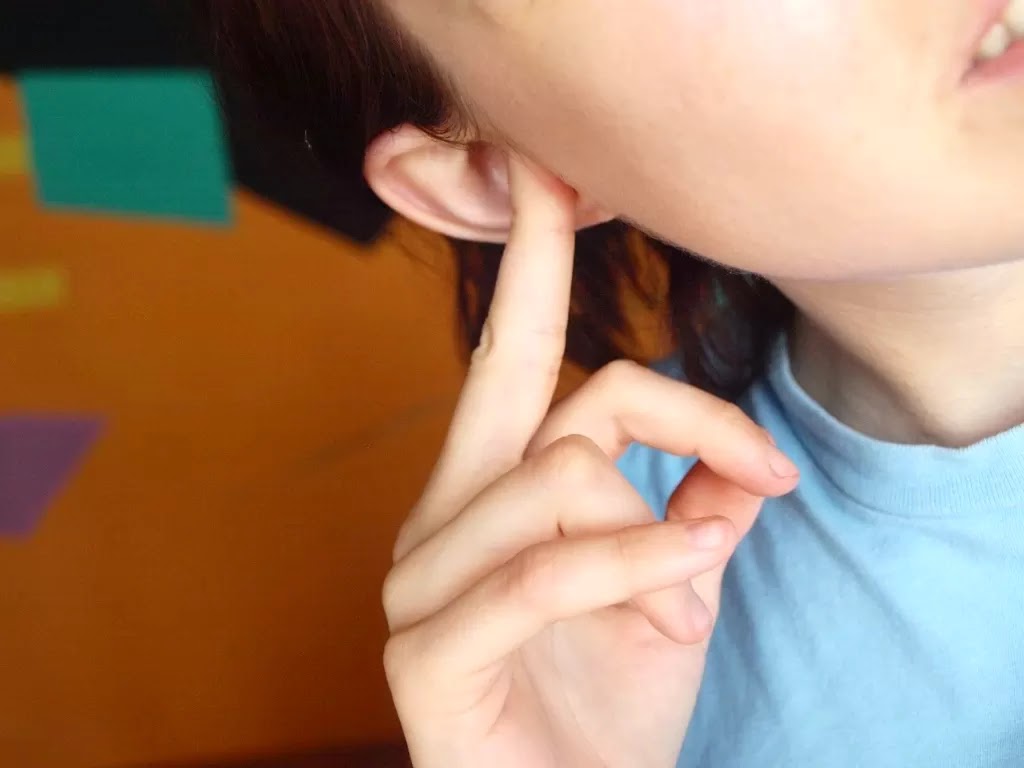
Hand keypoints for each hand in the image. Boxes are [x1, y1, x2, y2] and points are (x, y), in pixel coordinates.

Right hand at [382, 157, 799, 767]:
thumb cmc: (606, 707)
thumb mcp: (671, 595)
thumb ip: (693, 516)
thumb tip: (735, 468)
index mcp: (488, 489)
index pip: (511, 361)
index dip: (533, 264)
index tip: (563, 179)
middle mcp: (442, 516)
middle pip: (533, 387)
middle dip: (607, 347)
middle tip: (720, 405)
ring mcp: (421, 581)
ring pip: (554, 475)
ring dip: (658, 523)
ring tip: (702, 581)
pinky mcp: (425, 653)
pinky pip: (544, 572)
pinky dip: (633, 566)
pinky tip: (687, 582)